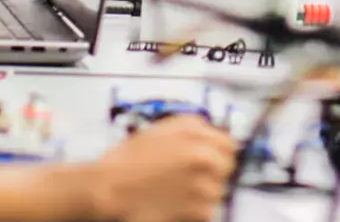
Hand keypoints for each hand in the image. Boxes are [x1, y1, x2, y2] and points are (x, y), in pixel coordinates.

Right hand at [89, 116, 235, 221]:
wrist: (110, 189)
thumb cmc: (128, 160)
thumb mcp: (160, 129)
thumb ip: (192, 128)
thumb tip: (212, 134)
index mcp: (196, 134)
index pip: (228, 143)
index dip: (218, 151)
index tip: (209, 159)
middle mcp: (204, 157)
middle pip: (227, 167)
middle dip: (213, 172)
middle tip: (190, 178)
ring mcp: (204, 184)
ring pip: (218, 191)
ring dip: (203, 193)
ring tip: (177, 192)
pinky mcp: (200, 210)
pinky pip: (208, 210)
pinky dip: (195, 211)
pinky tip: (175, 204)